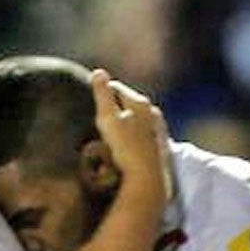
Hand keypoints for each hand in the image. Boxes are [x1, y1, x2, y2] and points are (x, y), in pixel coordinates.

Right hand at [89, 69, 171, 204]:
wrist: (147, 178)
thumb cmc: (125, 147)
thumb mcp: (108, 118)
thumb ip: (103, 94)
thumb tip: (99, 72)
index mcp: (140, 102)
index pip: (115, 88)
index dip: (100, 92)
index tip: (89, 100)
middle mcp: (153, 112)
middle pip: (127, 102)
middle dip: (113, 106)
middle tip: (97, 116)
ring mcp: (159, 129)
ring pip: (136, 118)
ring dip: (123, 120)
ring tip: (110, 131)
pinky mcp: (160, 145)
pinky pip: (142, 133)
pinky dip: (132, 133)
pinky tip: (125, 143)